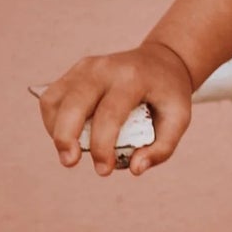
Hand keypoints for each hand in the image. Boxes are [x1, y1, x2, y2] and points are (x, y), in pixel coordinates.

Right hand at [37, 40, 192, 175]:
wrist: (160, 61)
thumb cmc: (168, 94)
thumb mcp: (179, 119)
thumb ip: (162, 148)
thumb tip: (135, 169)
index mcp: (132, 78)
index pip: (109, 113)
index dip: (102, 145)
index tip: (104, 170)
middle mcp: (104, 68)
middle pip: (74, 103)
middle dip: (66, 136)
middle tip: (70, 162)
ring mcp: (85, 67)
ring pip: (55, 100)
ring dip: (56, 130)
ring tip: (70, 152)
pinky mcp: (74, 72)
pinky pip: (52, 98)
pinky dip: (53, 121)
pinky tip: (68, 136)